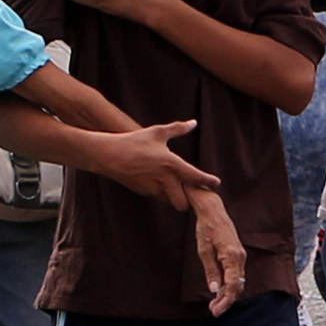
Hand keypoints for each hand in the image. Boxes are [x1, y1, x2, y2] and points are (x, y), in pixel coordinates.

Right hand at [85, 117, 218, 210]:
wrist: (109, 155)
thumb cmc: (134, 141)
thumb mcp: (157, 132)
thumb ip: (178, 129)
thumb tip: (193, 123)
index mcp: (171, 164)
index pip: (195, 177)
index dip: (208, 182)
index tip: (216, 183)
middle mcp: (164, 180)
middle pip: (182, 202)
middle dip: (188, 200)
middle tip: (193, 191)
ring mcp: (152, 188)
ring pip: (170, 202)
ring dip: (175, 198)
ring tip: (179, 189)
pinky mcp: (143, 192)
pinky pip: (159, 197)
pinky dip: (163, 194)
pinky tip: (162, 185)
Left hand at [189, 192, 246, 314]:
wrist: (213, 211)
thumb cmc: (206, 229)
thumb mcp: (204, 251)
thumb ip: (211, 271)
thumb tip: (215, 290)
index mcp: (232, 256)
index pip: (233, 285)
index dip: (226, 300)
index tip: (216, 310)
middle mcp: (240, 257)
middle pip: (237, 286)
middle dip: (226, 300)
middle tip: (213, 311)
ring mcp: (240, 256)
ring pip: (238, 281)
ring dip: (228, 294)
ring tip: (214, 304)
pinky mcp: (237, 255)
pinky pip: (236, 274)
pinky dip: (229, 285)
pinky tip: (219, 291)